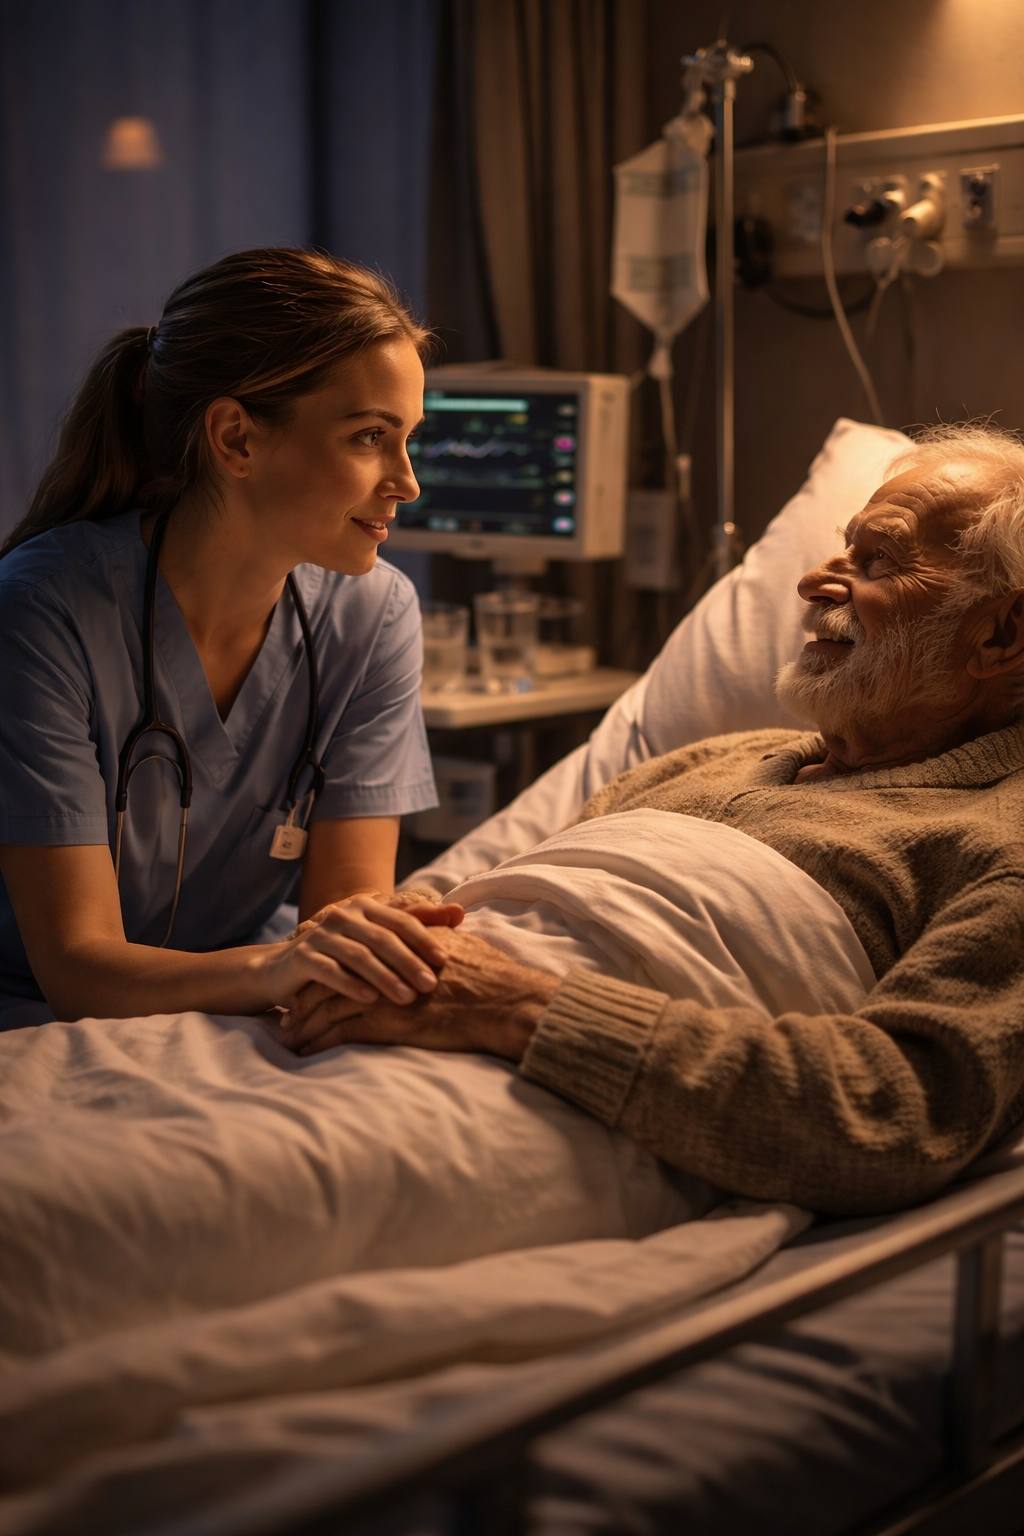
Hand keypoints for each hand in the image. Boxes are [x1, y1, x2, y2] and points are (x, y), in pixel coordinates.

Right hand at [257, 890, 463, 1010]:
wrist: (283, 970)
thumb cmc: (340, 956)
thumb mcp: (376, 940)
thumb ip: (414, 925)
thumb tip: (460, 912)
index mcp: (366, 907)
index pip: (401, 920)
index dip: (424, 938)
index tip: (446, 960)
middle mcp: (344, 915)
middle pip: (383, 938)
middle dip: (409, 962)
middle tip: (431, 984)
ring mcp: (321, 935)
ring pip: (359, 955)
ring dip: (386, 977)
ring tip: (407, 998)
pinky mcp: (303, 957)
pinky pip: (330, 971)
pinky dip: (351, 985)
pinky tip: (370, 999)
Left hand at [277, 928, 560, 1059]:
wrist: (503, 1000)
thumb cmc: (493, 977)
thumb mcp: (461, 945)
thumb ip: (438, 938)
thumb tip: (439, 933)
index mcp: (399, 945)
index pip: (353, 953)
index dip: (331, 967)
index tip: (314, 978)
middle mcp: (383, 964)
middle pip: (331, 977)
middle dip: (306, 994)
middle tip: (287, 1008)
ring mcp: (381, 991)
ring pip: (327, 1005)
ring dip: (304, 1021)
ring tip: (287, 1034)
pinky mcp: (384, 1019)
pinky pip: (339, 1031)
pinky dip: (318, 1041)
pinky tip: (305, 1051)